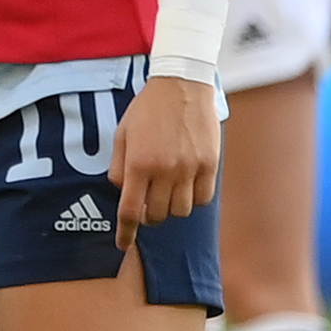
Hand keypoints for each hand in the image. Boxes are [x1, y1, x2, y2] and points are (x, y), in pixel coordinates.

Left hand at [111, 71, 223, 241]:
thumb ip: (119, 167)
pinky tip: (186, 187)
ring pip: (181, 210)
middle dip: (148, 216)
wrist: (182, 86)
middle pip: (157, 215)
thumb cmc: (146, 111)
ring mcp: (190, 168)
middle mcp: (165, 170)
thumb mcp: (122, 135)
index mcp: (139, 163)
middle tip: (146, 204)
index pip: (130, 211)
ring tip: (166, 192)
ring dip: (171, 208)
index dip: (126, 232)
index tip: (123, 244)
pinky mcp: (211, 165)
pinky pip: (203, 198)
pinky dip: (193, 200)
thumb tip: (124, 193)